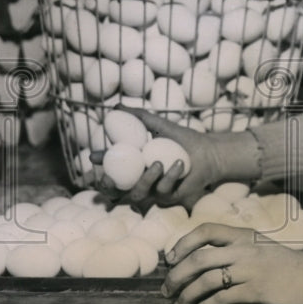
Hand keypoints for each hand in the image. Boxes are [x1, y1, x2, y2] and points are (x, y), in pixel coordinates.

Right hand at [92, 107, 247, 208]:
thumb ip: (138, 117)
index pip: (112, 170)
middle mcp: (141, 181)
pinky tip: (178, 163)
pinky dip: (170, 176)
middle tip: (110, 178)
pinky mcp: (170, 197)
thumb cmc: (183, 140)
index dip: (101, 166)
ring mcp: (154, 191)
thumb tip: (115, 106)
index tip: (94, 157)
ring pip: (139, 193)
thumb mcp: (159, 126)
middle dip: (109, 188)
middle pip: (117, 192)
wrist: (209, 152)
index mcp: (135, 167)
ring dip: (145, 179)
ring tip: (157, 163)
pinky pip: (164, 190)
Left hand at [162, 223, 302, 303]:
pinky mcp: (257, 290)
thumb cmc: (288, 266)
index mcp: (245, 235)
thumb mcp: (262, 249)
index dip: (184, 243)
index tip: (171, 258)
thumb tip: (204, 268)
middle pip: (199, 257)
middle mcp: (245, 248)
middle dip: (176, 275)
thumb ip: (238, 252)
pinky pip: (221, 298)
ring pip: (206, 280)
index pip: (207, 230)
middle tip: (167, 288)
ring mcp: (251, 269)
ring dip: (186, 295)